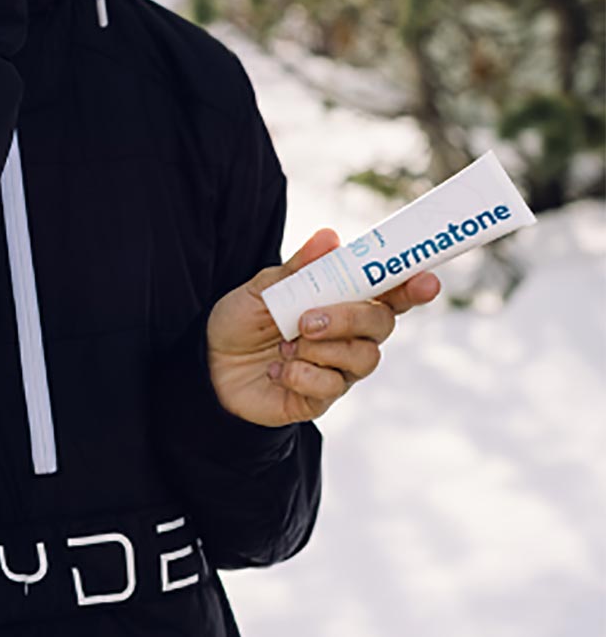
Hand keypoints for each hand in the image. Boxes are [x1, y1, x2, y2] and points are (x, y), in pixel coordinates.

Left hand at [205, 228, 441, 427]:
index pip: (387, 293)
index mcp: (339, 301)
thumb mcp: (263, 288)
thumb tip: (331, 238)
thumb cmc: (240, 322)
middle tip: (307, 320)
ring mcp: (338, 368)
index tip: (427, 280)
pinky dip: (302, 374)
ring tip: (286, 344)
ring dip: (322, 348)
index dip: (411, 286)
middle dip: (349, 318)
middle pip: (382, 325)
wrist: (209, 366)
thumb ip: (299, 268)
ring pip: (363, 357)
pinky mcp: (321, 398)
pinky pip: (332, 386)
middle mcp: (347, 335)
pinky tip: (278, 370)